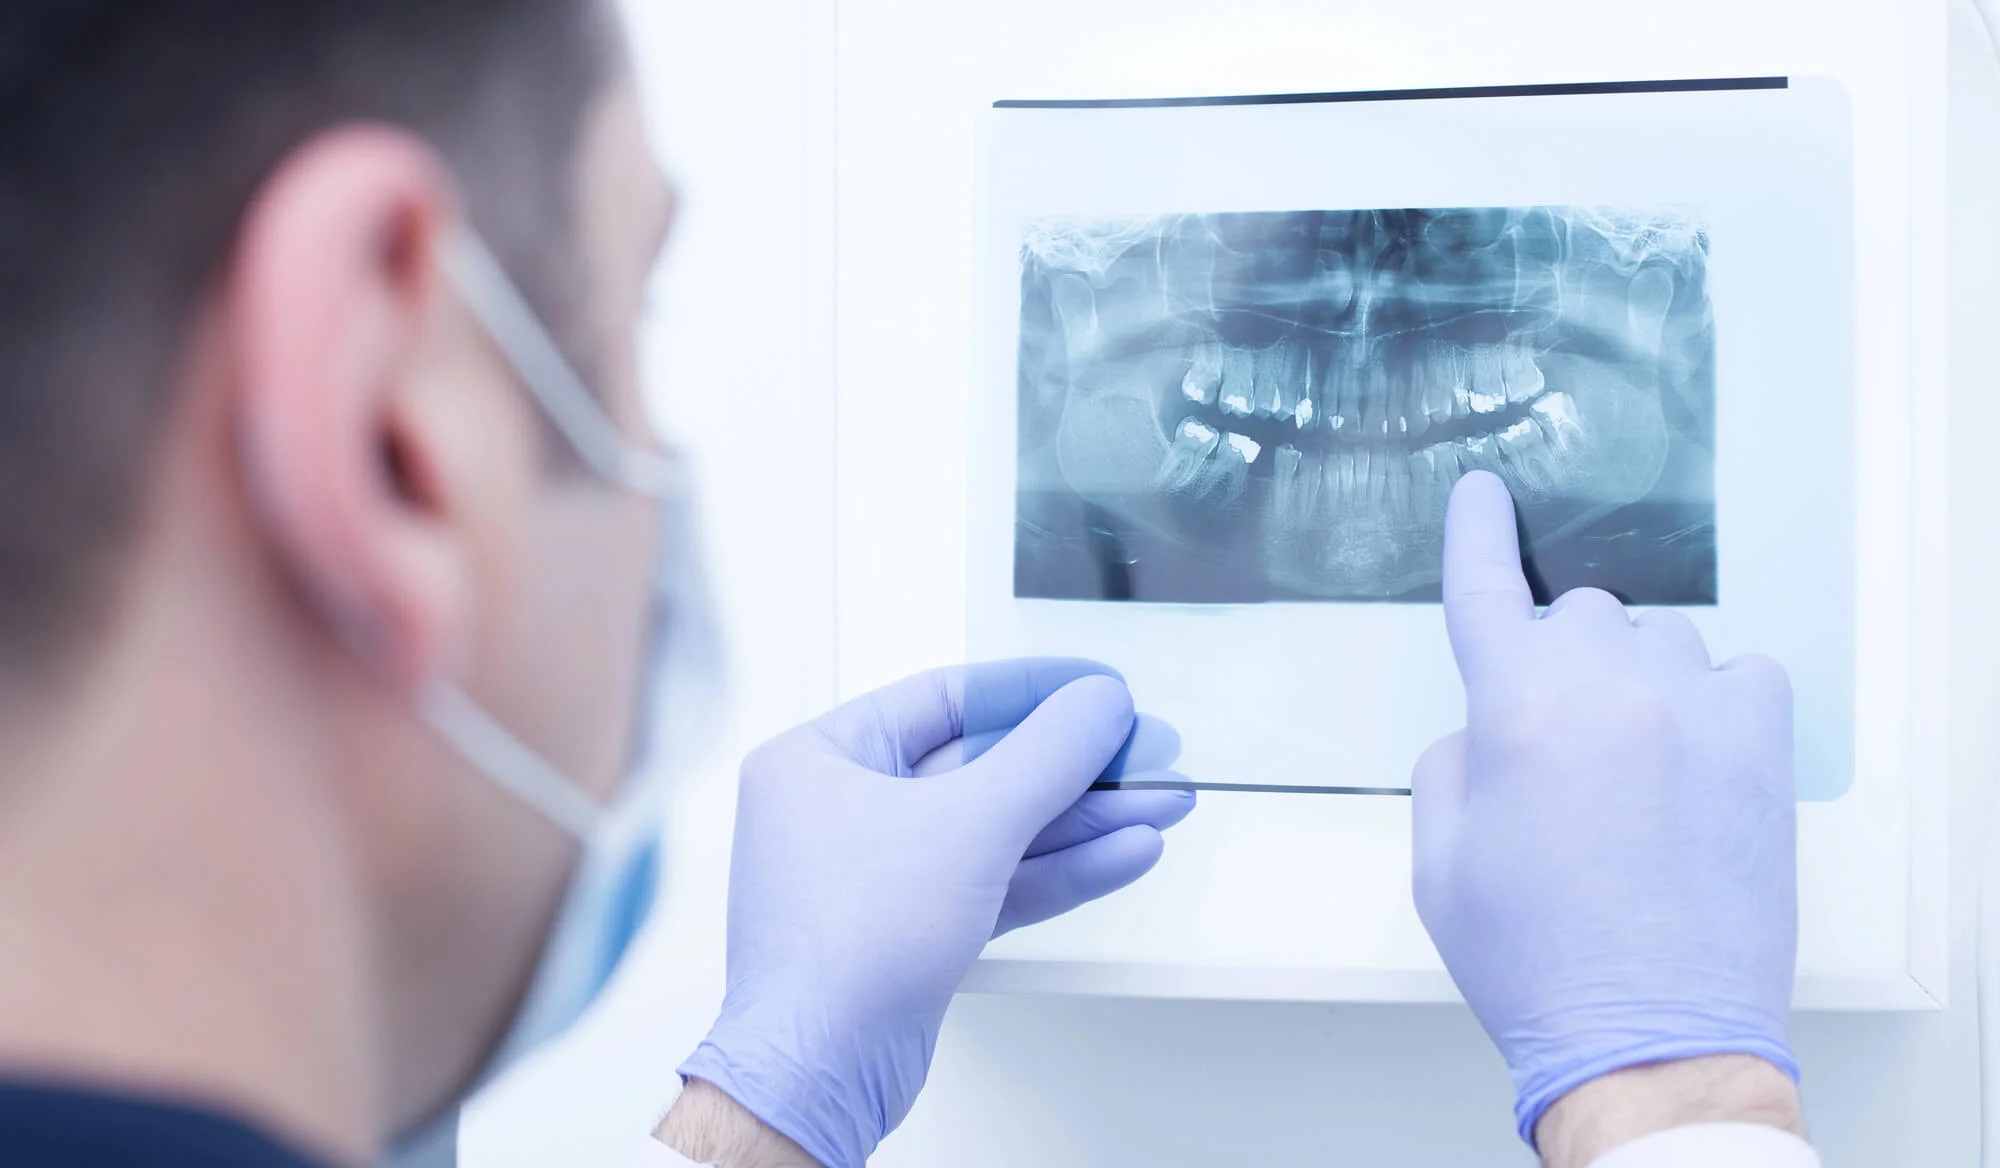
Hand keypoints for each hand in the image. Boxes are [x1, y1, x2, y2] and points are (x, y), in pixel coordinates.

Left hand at [678, 658, 1195, 1167]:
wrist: (821, 1069)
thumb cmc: (842, 945)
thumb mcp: (968, 822)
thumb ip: (1046, 755)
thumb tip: (1095, 704)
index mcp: (821, 758)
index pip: (944, 699)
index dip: (1032, 689)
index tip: (1096, 686)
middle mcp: (842, 810)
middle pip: (982, 766)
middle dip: (1073, 765)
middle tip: (1144, 751)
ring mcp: (880, 876)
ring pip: (1000, 830)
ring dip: (1083, 819)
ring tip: (1160, 801)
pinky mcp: (915, 932)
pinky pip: (998, 881)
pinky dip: (1061, 869)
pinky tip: (1125, 851)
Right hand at [1412, 472, 1799, 1145]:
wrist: (1651, 1035)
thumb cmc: (1539, 961)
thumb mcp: (1439, 862)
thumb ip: (1450, 763)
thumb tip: (1487, 730)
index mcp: (1516, 710)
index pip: (1484, 587)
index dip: (1476, 530)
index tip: (1484, 491)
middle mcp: (1609, 690)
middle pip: (1574, 613)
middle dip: (1553, 660)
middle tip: (1553, 743)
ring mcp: (1696, 712)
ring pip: (1655, 639)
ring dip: (1630, 679)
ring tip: (1627, 770)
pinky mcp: (1761, 748)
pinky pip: (1739, 675)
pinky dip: (1710, 698)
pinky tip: (1691, 755)